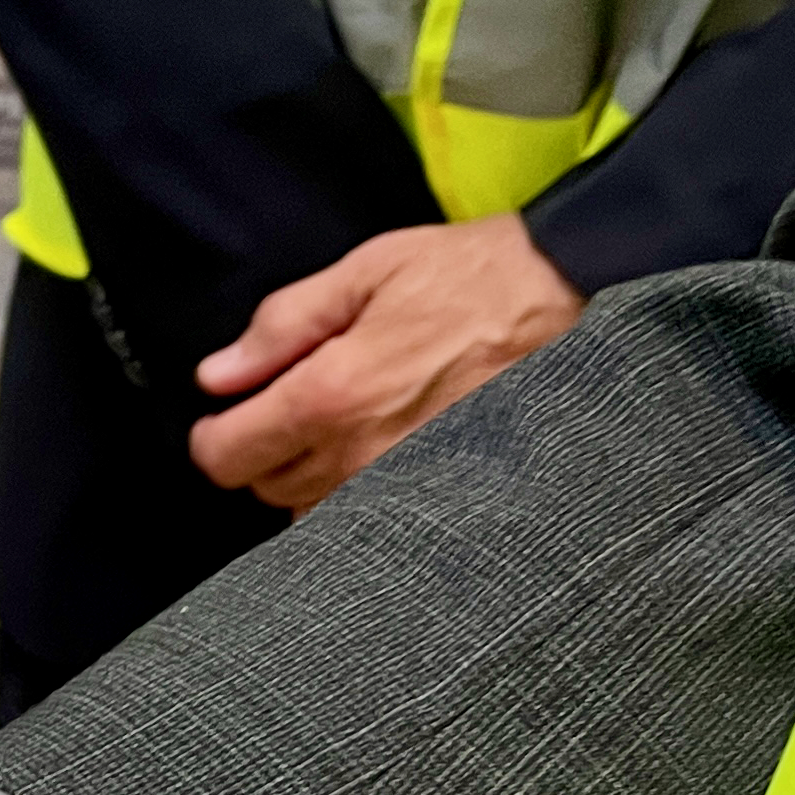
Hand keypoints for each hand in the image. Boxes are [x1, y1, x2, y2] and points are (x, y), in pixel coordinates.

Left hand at [187, 212, 582, 511]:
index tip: (231, 413)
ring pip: (315, 515)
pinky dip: (360, 500)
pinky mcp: (444, 502)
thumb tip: (218, 375)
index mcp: (331, 396)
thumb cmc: (475, 277)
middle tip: (298, 405)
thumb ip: (283, 325)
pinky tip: (383, 455)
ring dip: (313, 479)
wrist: (578, 299)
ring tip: (349, 426)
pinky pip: (373, 524)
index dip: (216, 435)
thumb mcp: (370, 270)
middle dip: (265, 451)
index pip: (225, 458)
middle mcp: (361, 457)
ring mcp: (405, 489)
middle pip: (266, 490)